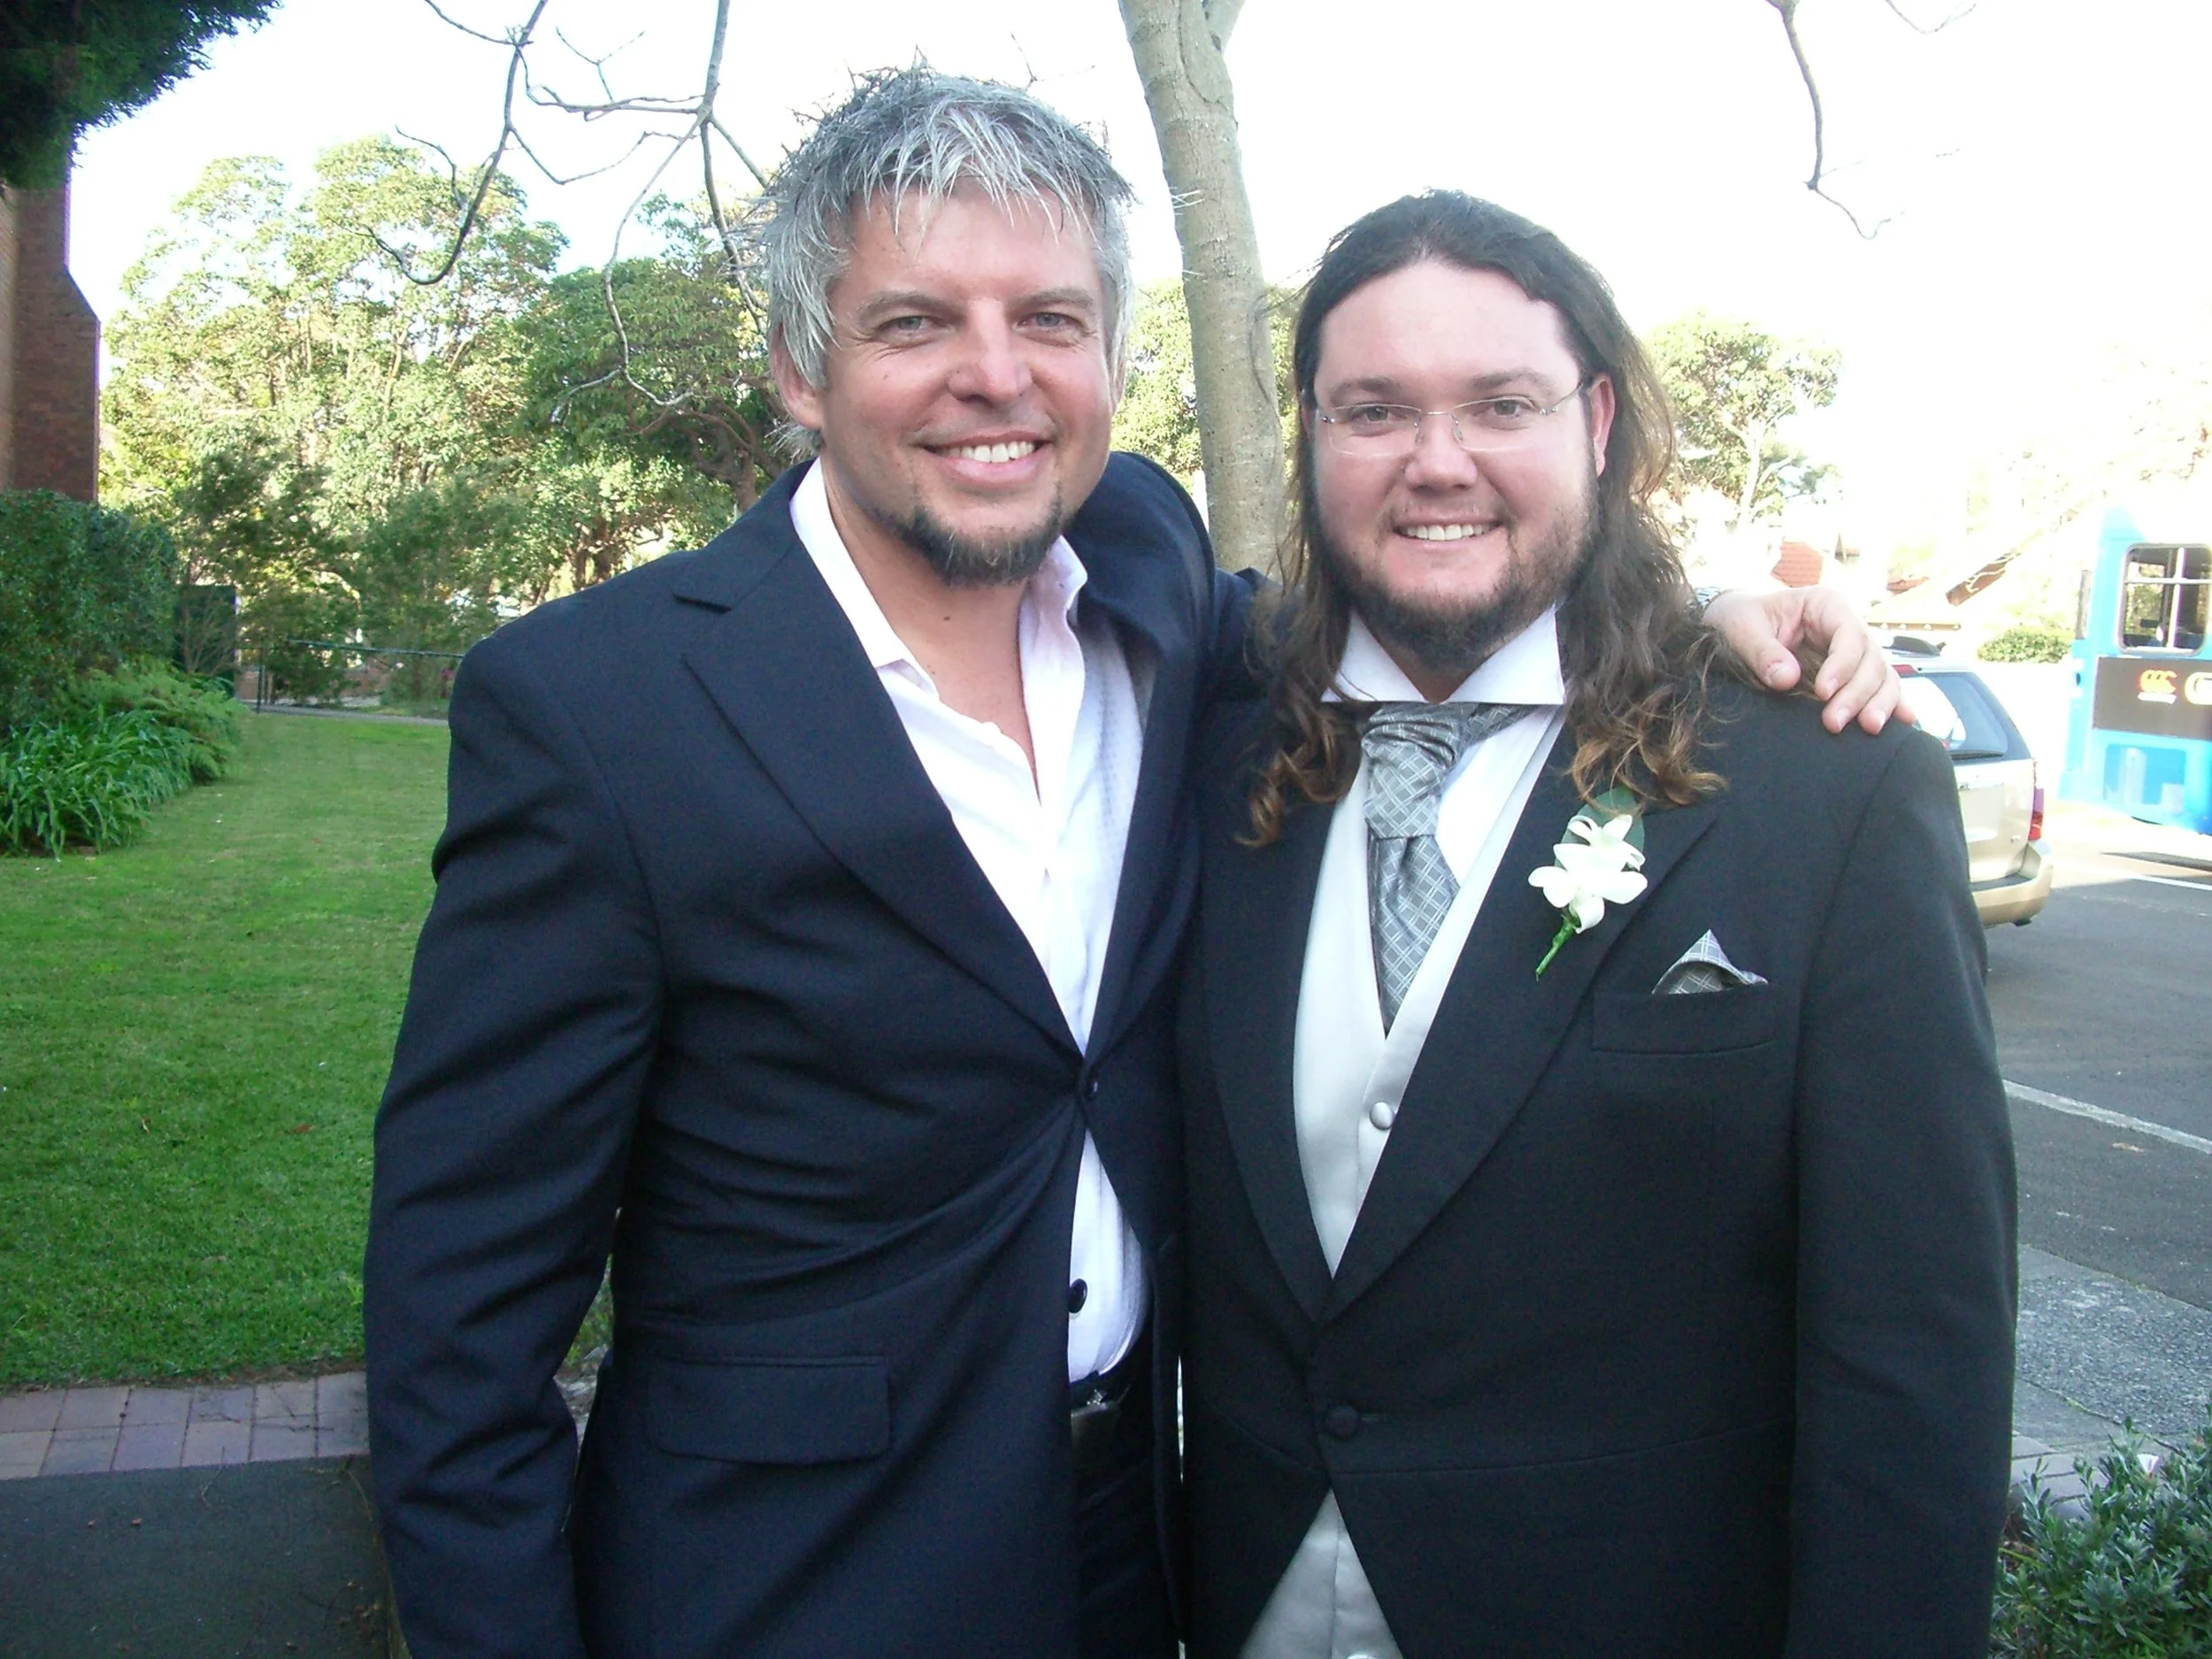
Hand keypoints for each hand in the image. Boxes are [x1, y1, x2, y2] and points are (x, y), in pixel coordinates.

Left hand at [1704, 586, 1911, 734]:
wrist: (1734, 626)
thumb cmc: (1738, 619)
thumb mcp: (1741, 629)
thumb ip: (1762, 652)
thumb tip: (1787, 679)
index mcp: (1825, 605)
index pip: (1849, 634)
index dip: (1842, 664)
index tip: (1823, 692)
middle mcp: (1846, 626)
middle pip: (1870, 659)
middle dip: (1858, 692)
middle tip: (1835, 722)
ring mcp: (1852, 652)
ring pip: (1881, 675)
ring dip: (1878, 702)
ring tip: (1870, 729)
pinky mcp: (1850, 674)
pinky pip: (1878, 687)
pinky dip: (1892, 703)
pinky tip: (1906, 721)